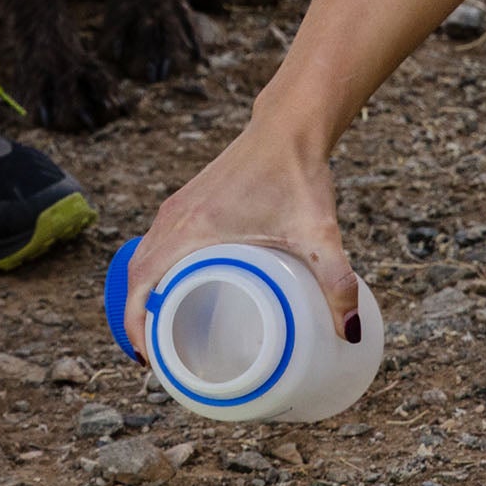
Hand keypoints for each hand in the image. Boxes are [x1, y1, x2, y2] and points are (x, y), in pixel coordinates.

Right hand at [125, 114, 360, 348]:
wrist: (285, 127)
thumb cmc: (296, 174)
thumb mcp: (319, 233)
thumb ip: (338, 281)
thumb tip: (350, 333)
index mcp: (191, 228)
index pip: (142, 282)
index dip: (135, 323)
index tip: (149, 358)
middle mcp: (173, 218)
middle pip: (134, 275)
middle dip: (137, 318)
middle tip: (159, 356)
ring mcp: (175, 208)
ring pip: (141, 258)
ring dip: (142, 293)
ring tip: (163, 329)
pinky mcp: (184, 203)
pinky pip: (154, 243)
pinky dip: (152, 270)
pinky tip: (175, 288)